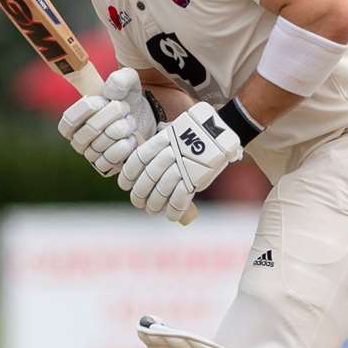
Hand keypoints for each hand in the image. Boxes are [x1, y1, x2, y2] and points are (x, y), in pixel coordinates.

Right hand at [57, 68, 155, 176]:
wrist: (145, 120)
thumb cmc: (128, 99)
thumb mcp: (128, 82)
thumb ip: (120, 79)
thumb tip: (110, 93)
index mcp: (73, 120)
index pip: (69, 119)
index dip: (89, 108)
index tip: (106, 99)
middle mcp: (78, 140)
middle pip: (90, 130)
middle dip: (113, 115)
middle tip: (125, 108)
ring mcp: (91, 155)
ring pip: (101, 145)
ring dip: (121, 130)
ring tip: (129, 123)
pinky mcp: (105, 167)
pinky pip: (110, 160)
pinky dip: (124, 146)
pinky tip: (131, 138)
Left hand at [117, 102, 242, 220]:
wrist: (222, 132)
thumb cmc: (196, 135)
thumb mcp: (174, 133)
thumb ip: (160, 148)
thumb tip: (144, 169)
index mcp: (161, 140)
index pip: (137, 160)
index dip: (128, 175)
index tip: (125, 185)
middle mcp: (169, 153)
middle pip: (147, 179)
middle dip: (140, 194)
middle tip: (139, 203)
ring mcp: (182, 166)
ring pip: (161, 191)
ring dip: (155, 204)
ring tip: (153, 210)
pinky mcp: (195, 178)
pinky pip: (179, 198)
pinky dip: (173, 210)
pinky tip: (170, 215)